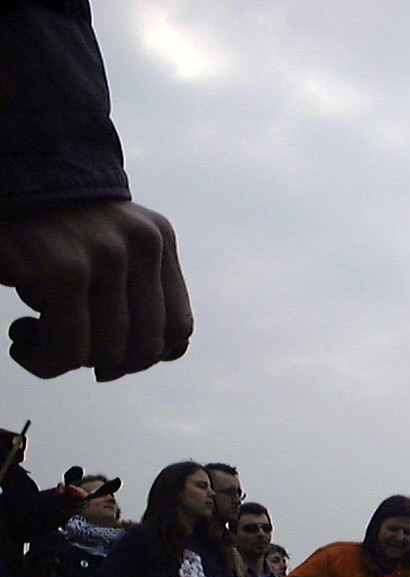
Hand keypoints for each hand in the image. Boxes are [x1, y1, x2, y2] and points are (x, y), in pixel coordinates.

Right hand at [0, 201, 191, 379]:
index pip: (178, 328)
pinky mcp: (64, 272)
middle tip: (64, 345)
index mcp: (158, 241)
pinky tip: (19, 342)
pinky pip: (69, 350)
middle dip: (105, 363)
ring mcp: (107, 257)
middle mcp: (142, 246)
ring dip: (67, 360)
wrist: (1, 164)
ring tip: (32, 335)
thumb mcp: (104, 244)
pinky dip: (43, 361)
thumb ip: (137, 288)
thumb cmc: (42, 221)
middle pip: (146, 347)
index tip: (105, 354)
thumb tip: (168, 354)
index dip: (144, 356)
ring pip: (108, 353)